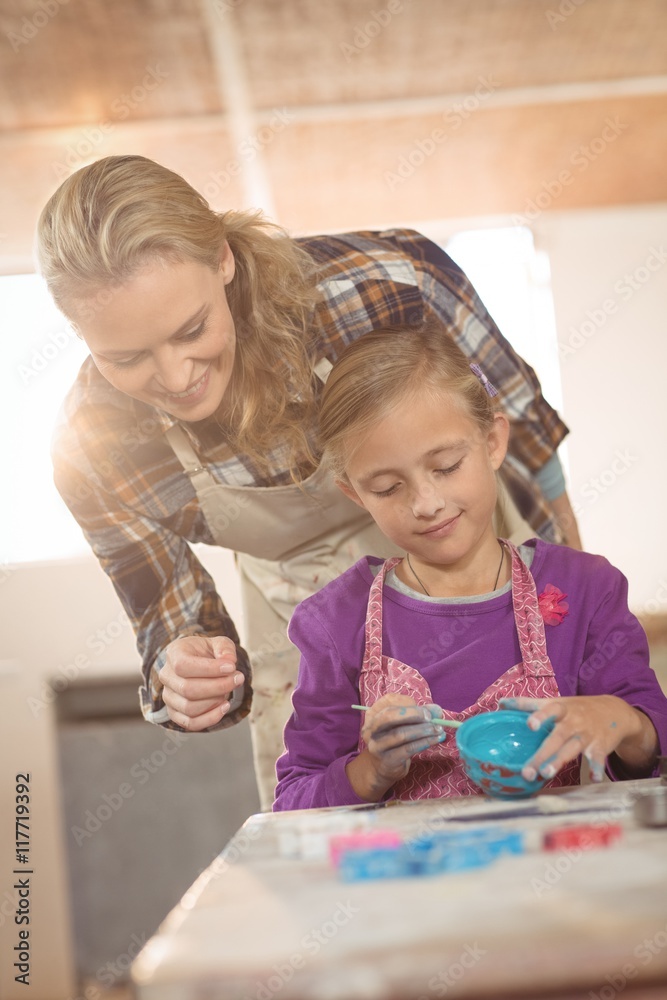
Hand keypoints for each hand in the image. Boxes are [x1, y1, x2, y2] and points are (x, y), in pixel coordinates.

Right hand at [160, 635, 244, 730]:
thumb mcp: (218, 643)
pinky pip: (191, 723)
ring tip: (229, 691)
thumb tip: (229, 661)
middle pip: (188, 689)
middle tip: (238, 679)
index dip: (209, 669)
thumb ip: (224, 648)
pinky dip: (210, 718)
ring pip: (189, 708)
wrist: (199, 664)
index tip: (232, 667)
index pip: (184, 666)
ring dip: (215, 702)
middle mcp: (166, 676)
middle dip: (218, 686)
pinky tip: (225, 707)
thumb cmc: (207, 653)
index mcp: (174, 654)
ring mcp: (169, 697)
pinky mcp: (175, 713)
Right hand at [347, 694, 445, 800]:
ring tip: (438, 730)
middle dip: (413, 714)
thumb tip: (436, 710)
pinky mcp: (387, 760)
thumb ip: (418, 714)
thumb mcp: (402, 724)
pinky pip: (408, 749)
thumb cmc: (394, 740)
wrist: (382, 768)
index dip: (409, 703)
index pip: (389, 701)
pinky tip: (435, 740)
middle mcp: (371, 728)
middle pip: (389, 715)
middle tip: (431, 718)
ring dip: (423, 730)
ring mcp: (377, 745)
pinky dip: (424, 742)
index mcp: (373, 713)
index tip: (427, 710)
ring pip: (400, 734)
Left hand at [499, 695, 654, 781]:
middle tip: (528, 770)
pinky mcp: (600, 746)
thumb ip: (527, 704)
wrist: (613, 710)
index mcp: (561, 709)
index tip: (530, 725)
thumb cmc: (575, 708)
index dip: (540, 716)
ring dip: (560, 761)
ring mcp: (586, 735)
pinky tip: (593, 778)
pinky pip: (599, 758)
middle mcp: (573, 722)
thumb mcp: (555, 702)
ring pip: (572, 749)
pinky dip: (597, 768)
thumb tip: (501, 703)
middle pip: (557, 738)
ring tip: (546, 774)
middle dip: (542, 754)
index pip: (549, 710)